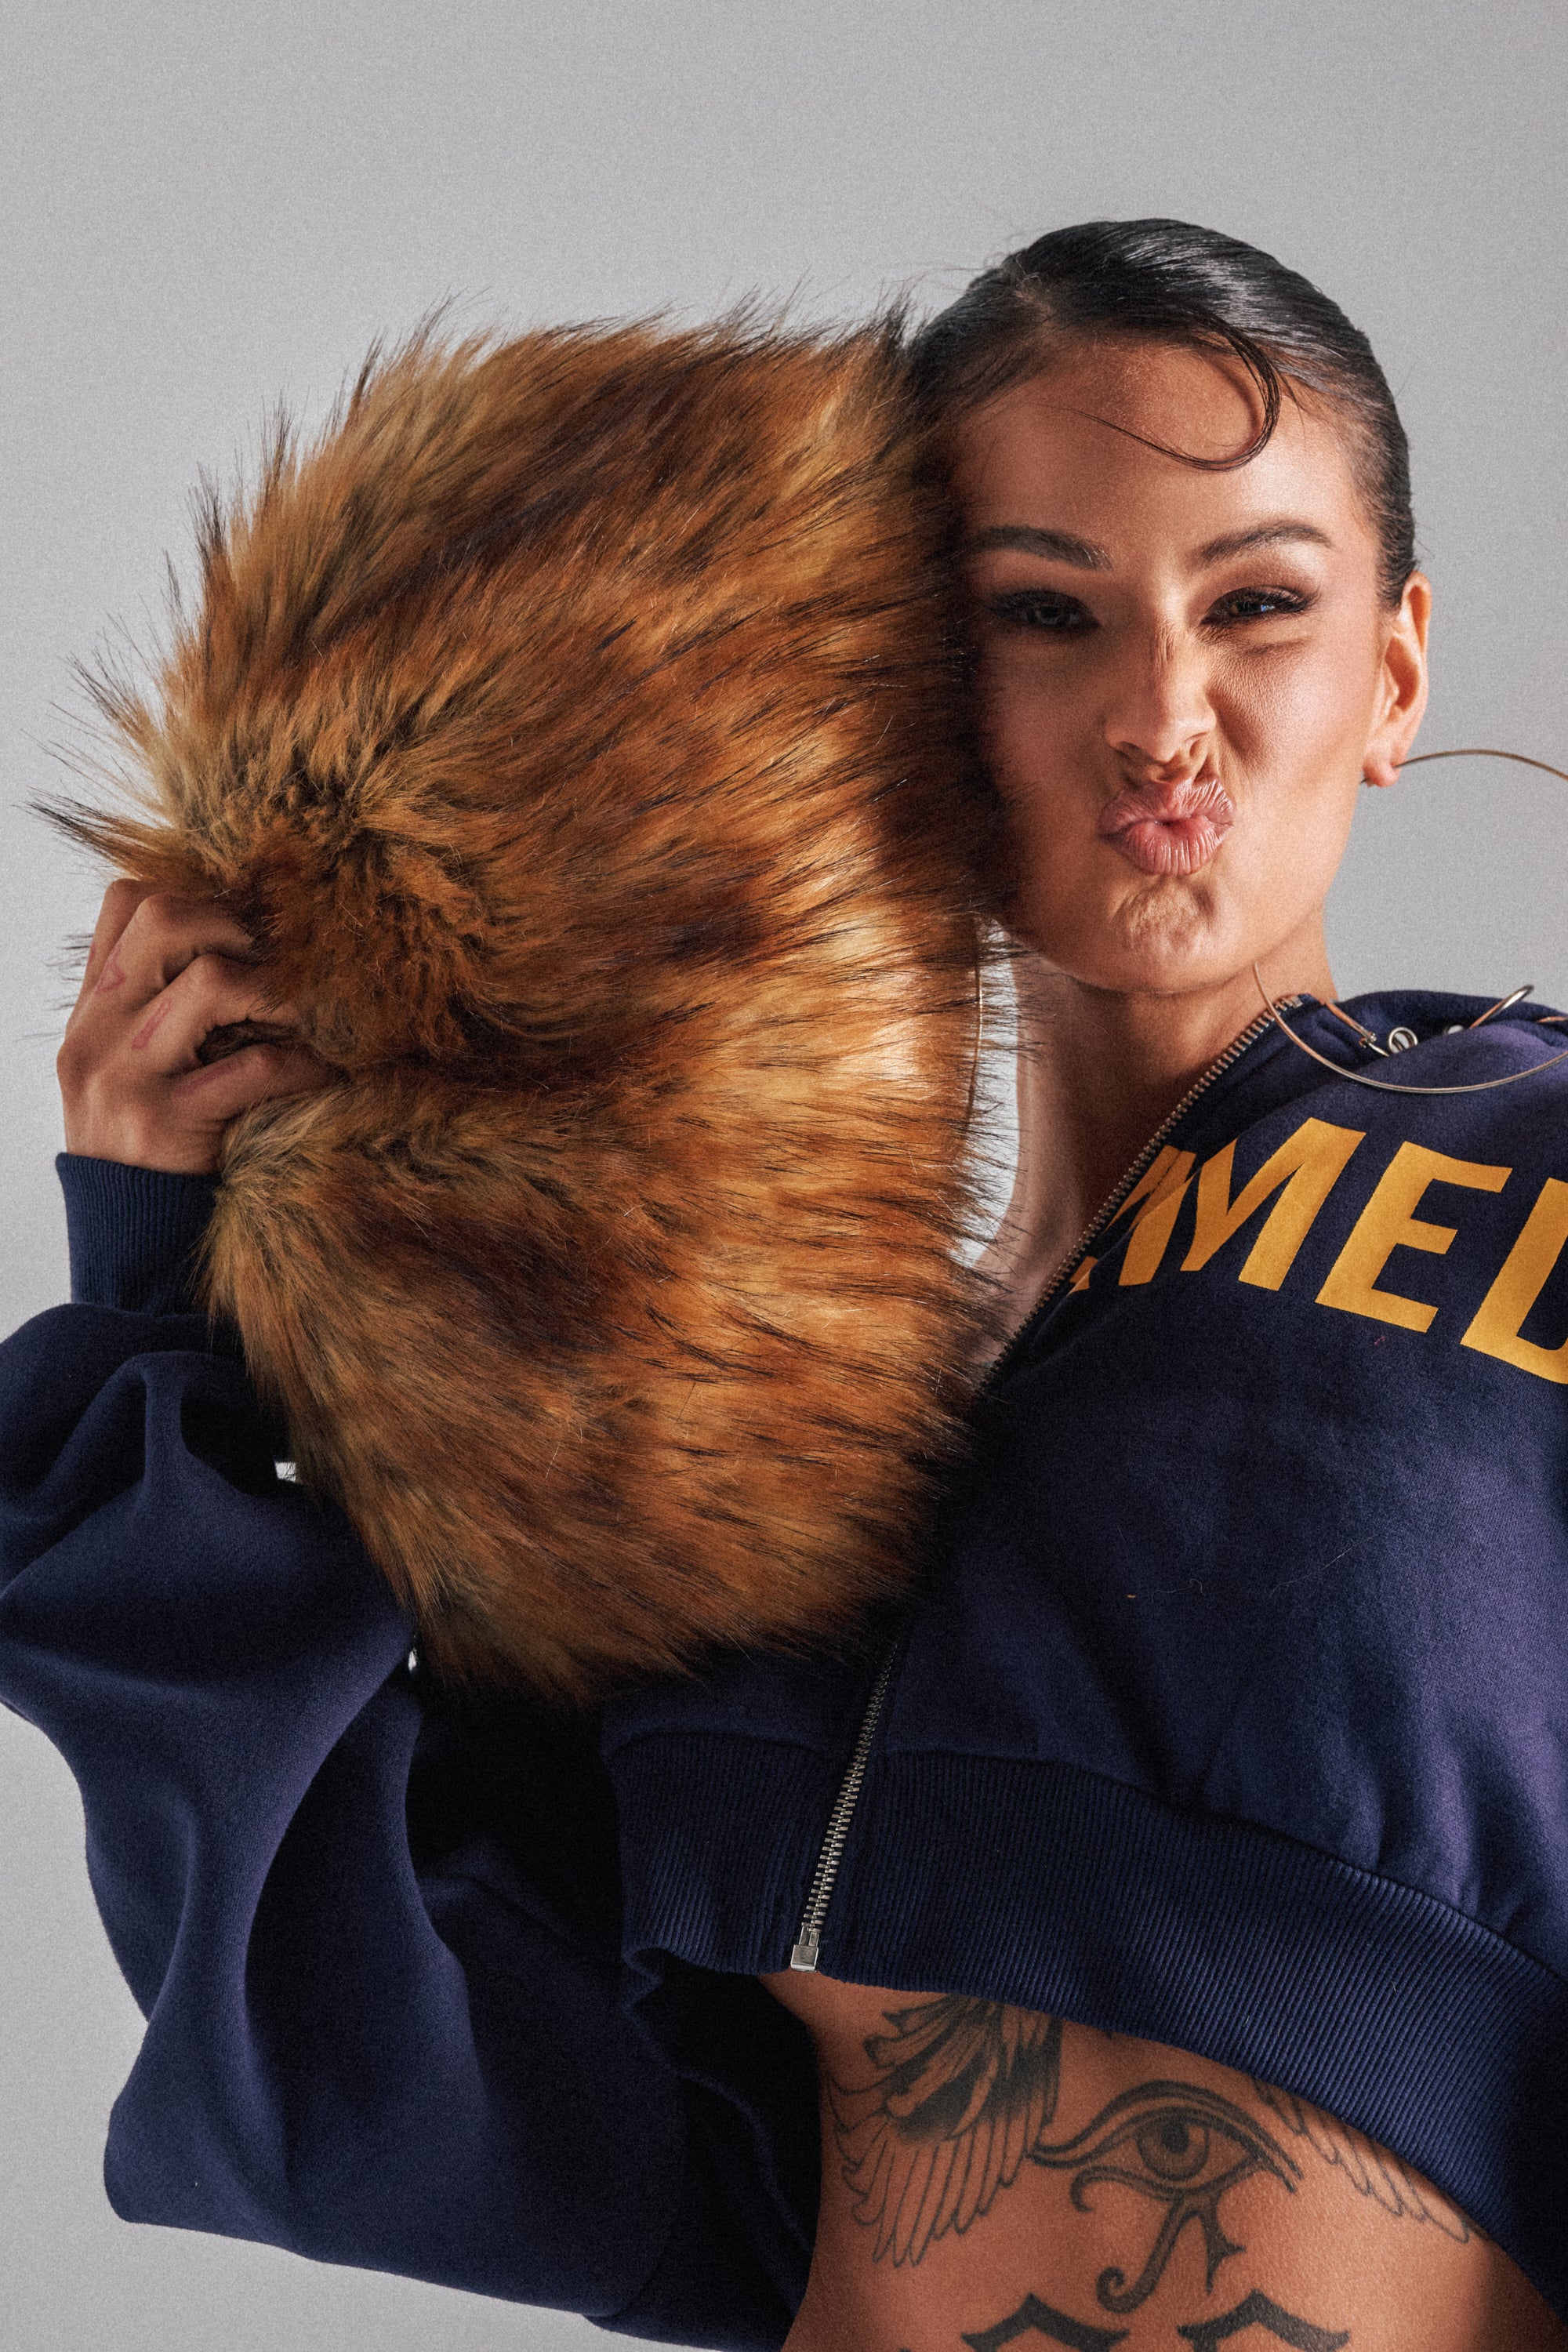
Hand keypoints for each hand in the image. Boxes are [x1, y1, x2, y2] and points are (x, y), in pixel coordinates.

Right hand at [58, 883, 331, 1173]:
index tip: (248, 924)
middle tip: (288, 956)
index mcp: (91, 1012)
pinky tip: (324, 1076)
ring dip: (281, 991)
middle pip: (165, 919)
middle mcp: (98, 1034)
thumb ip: (158, 1014)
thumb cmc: (146, 1154)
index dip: (194, 894)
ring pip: (211, 984)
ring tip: (315, 1013)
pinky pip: (253, 1069)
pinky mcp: (166, 1125)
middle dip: (240, 924)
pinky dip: (302, 1066)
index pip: (124, 903)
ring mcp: (126, 1077)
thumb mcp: (130, 1074)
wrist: (128, 1247)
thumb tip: (238, 951)